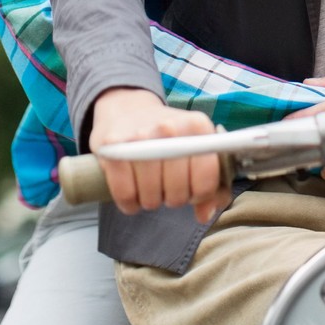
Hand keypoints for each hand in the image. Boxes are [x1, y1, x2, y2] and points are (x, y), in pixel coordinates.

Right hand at [89, 87, 226, 222]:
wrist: (128, 110)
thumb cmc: (168, 138)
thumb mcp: (195, 149)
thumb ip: (211, 183)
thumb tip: (205, 214)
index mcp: (197, 126)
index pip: (206, 179)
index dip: (200, 193)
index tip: (192, 187)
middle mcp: (169, 128)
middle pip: (177, 193)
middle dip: (174, 198)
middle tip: (166, 184)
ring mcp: (139, 137)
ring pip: (151, 198)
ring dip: (150, 200)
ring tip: (149, 184)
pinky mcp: (112, 148)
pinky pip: (126, 196)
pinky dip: (129, 203)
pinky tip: (132, 190)